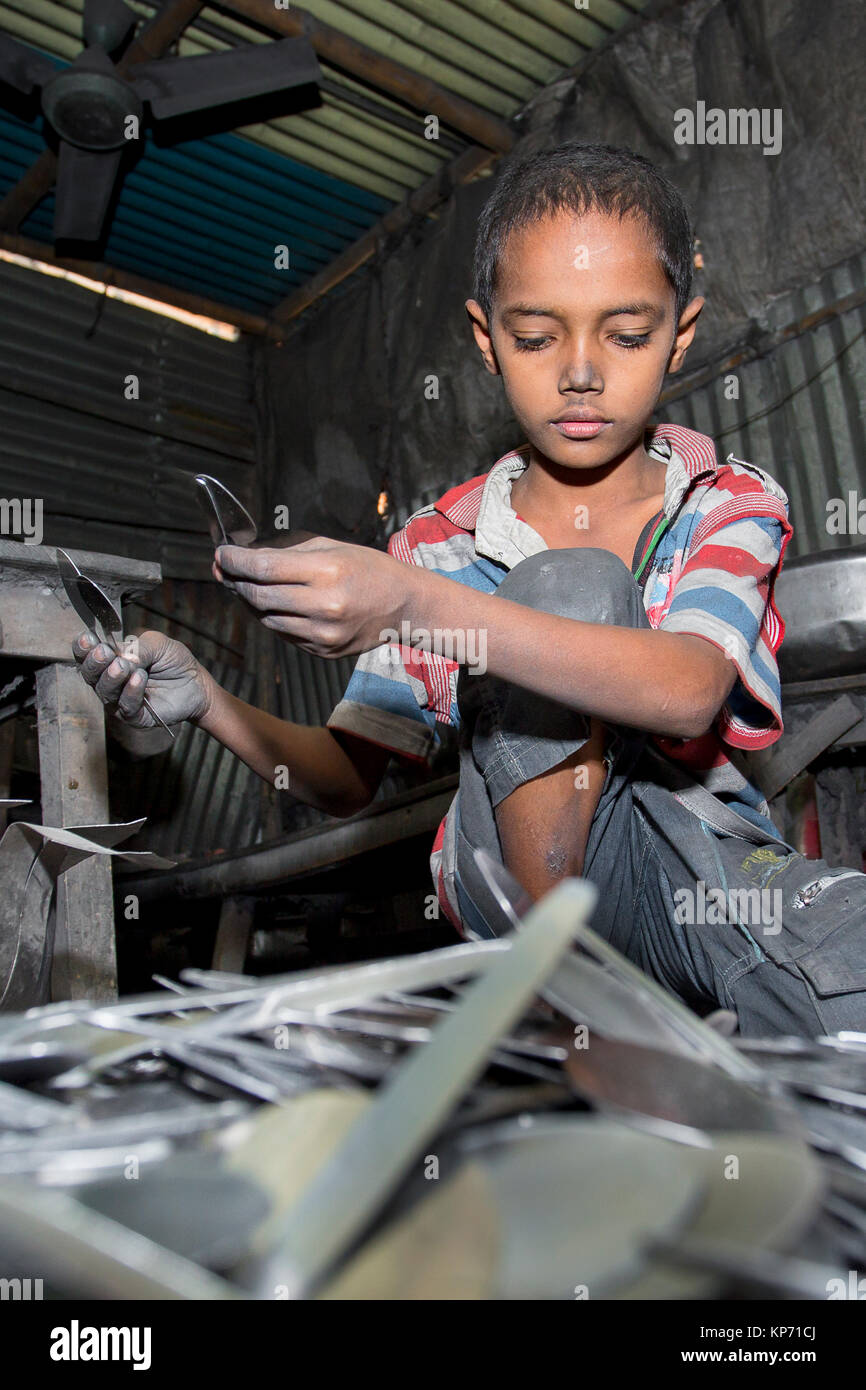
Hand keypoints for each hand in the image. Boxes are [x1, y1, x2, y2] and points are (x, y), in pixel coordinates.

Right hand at [72, 629, 214, 728]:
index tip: (88, 639)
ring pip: (105, 691)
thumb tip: (121, 656)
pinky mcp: (134, 716)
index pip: (88, 655)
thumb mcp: (157, 643)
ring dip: (112, 677)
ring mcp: (120, 700)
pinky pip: (126, 705)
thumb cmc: (174, 662)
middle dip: (94, 662)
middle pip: (90, 675)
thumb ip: (137, 647)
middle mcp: (111, 681)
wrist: (196, 683)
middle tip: (103, 652)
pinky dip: (131, 691)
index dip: (83, 647)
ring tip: (123, 665)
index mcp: (111, 659)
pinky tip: (139, 678)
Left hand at [213, 537, 417, 658]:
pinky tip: (277, 605)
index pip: (264, 567)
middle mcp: (324, 605)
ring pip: (267, 618)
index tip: (221, 555)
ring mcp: (323, 632)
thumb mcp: (332, 548)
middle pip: (259, 595)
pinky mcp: (322, 650)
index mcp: (327, 571)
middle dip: (236, 582)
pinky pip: (283, 634)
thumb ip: (288, 553)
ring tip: (249, 587)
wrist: (403, 606)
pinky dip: (274, 618)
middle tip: (226, 572)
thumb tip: (247, 557)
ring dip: (252, 602)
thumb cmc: (368, 569)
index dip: (235, 561)